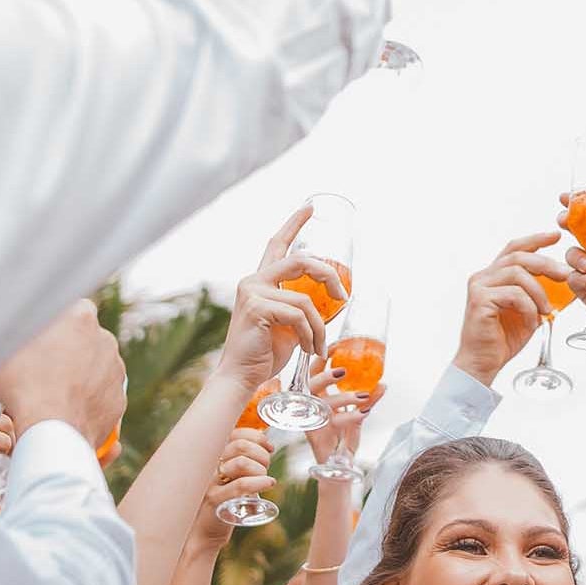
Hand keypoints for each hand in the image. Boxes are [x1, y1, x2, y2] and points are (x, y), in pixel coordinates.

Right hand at [0, 300, 125, 447]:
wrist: (51, 434)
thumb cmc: (25, 389)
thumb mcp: (6, 349)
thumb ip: (19, 332)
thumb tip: (15, 325)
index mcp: (81, 318)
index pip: (72, 310)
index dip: (56, 326)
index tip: (42, 339)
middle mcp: (105, 340)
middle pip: (85, 339)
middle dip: (68, 351)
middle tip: (43, 369)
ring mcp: (116, 371)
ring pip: (96, 367)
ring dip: (79, 376)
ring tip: (52, 394)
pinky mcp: (119, 399)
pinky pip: (101, 395)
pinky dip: (87, 400)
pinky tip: (65, 410)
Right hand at [203, 426, 276, 527]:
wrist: (203, 530)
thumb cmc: (223, 501)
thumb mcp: (233, 476)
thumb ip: (244, 459)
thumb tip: (266, 442)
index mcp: (214, 456)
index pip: (235, 433)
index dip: (257, 437)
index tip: (268, 448)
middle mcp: (209, 465)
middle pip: (241, 445)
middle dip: (262, 454)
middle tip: (265, 468)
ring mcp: (210, 482)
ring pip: (242, 463)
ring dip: (261, 469)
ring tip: (264, 480)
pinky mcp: (215, 500)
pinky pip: (242, 485)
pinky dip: (260, 482)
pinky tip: (269, 483)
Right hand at [214, 205, 345, 389]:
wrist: (241, 377)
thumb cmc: (264, 352)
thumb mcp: (289, 324)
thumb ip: (301, 306)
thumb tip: (334, 299)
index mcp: (260, 281)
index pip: (277, 244)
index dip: (294, 223)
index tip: (309, 207)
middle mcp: (253, 281)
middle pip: (301, 261)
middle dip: (328, 275)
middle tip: (344, 297)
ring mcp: (253, 293)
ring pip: (304, 298)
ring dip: (320, 325)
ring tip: (319, 346)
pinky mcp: (256, 308)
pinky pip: (298, 314)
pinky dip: (310, 334)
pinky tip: (308, 348)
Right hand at [304, 366, 385, 463]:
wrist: (338, 467)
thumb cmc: (343, 437)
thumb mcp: (358, 414)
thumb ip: (369, 399)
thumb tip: (383, 384)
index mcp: (317, 397)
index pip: (314, 372)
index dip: (322, 358)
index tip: (336, 347)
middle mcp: (311, 407)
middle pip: (311, 384)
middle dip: (326, 375)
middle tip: (344, 370)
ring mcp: (313, 421)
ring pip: (323, 403)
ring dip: (344, 398)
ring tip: (363, 396)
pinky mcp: (318, 436)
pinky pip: (333, 423)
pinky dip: (350, 417)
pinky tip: (363, 413)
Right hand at [452, 233, 571, 383]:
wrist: (484, 363)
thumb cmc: (504, 338)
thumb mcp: (527, 310)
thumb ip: (537, 293)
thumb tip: (563, 281)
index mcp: (493, 276)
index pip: (514, 248)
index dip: (535, 239)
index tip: (556, 236)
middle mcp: (483, 277)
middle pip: (518, 256)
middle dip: (546, 263)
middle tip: (565, 274)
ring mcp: (479, 287)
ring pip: (517, 273)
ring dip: (539, 291)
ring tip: (547, 310)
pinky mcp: (480, 300)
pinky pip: (514, 294)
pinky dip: (529, 308)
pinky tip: (531, 323)